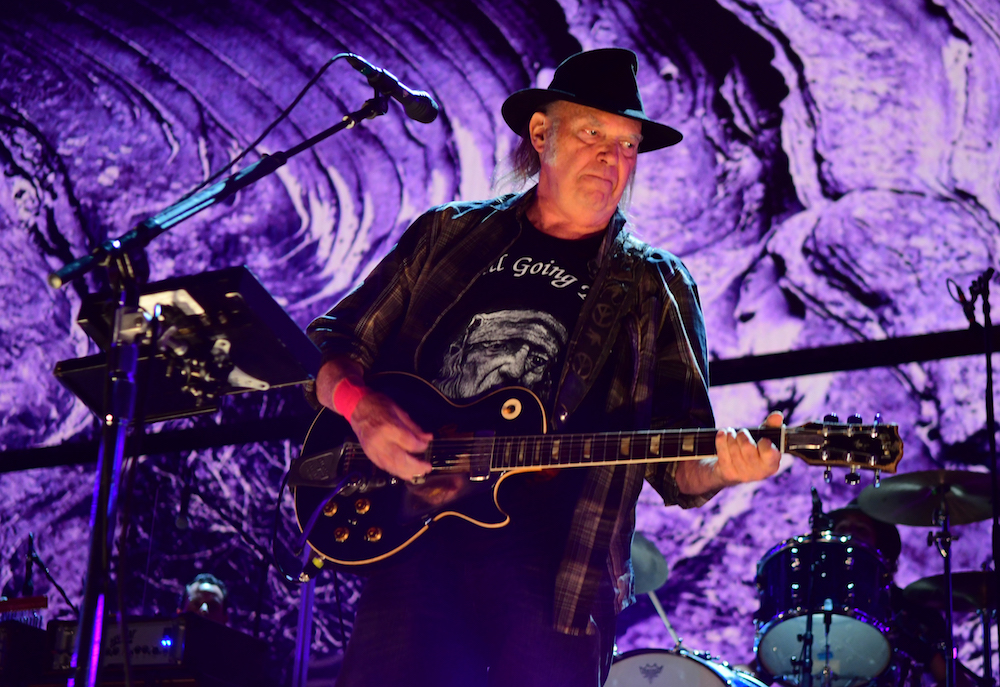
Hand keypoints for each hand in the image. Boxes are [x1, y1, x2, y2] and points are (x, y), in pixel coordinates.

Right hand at [316, 356, 432, 480]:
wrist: (357, 406)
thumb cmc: (379, 405)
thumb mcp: (400, 411)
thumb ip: (414, 427)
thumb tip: (428, 438)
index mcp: (389, 428)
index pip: (409, 443)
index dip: (421, 446)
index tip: (426, 445)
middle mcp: (380, 442)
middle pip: (401, 460)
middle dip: (416, 466)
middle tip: (427, 468)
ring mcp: (373, 450)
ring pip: (391, 467)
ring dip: (406, 473)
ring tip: (418, 474)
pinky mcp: (369, 454)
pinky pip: (383, 467)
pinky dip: (395, 471)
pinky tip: (404, 473)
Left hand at [712, 411, 782, 486]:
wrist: (734, 469)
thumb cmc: (754, 451)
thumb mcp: (764, 438)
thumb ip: (771, 426)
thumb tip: (777, 415)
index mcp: (772, 464)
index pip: (769, 452)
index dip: (764, 443)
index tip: (762, 438)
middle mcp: (759, 473)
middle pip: (747, 447)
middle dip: (742, 435)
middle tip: (741, 432)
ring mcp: (743, 475)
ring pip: (733, 449)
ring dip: (730, 436)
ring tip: (730, 433)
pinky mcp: (728, 473)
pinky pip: (722, 452)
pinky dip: (721, 439)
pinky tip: (722, 434)